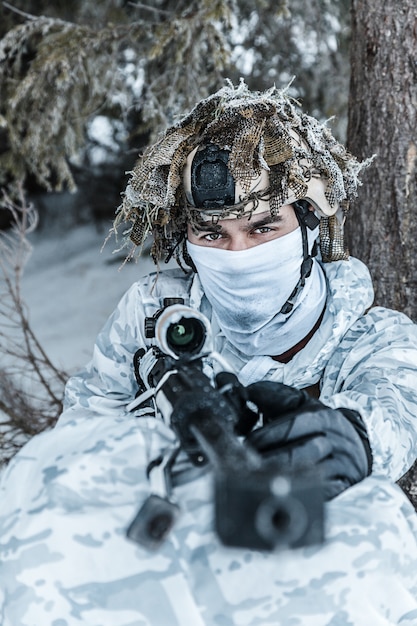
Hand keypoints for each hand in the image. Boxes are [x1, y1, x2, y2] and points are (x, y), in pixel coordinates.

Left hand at [245, 381, 372, 499]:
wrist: (355, 443)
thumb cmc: (319, 425)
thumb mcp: (303, 405)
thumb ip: (276, 397)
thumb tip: (247, 393)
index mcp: (323, 417)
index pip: (294, 424)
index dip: (269, 434)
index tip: (248, 443)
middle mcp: (336, 440)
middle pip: (303, 450)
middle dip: (273, 458)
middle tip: (248, 463)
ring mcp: (342, 464)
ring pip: (313, 473)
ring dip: (284, 477)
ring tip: (261, 478)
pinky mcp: (344, 485)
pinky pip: (323, 492)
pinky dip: (302, 492)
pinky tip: (283, 492)